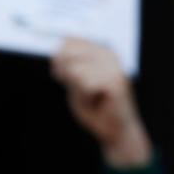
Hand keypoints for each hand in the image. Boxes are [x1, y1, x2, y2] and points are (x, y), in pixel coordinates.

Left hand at [51, 38, 151, 167]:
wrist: (117, 132)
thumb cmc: (95, 108)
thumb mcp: (75, 83)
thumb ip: (68, 66)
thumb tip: (57, 54)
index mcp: (100, 51)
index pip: (69, 41)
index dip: (59, 60)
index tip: (62, 76)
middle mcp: (109, 54)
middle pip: (68, 53)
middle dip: (66, 74)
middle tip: (81, 90)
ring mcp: (114, 66)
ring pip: (75, 70)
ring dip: (77, 90)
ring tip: (91, 98)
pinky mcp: (115, 81)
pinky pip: (84, 84)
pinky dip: (85, 98)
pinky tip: (97, 102)